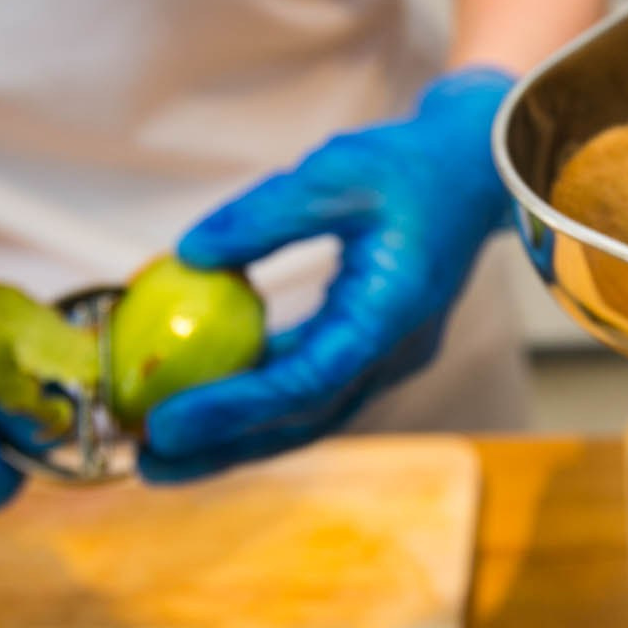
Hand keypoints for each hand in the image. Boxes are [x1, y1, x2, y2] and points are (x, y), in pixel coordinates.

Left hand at [138, 66, 517, 482]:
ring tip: (162, 452)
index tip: (165, 421)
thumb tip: (187, 254)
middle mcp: (394, 352)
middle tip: (147, 464)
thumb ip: (264, 214)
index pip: (304, 382)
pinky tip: (206, 402)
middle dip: (224, 450)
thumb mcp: (337, 171)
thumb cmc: (415, 163)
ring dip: (236, 438)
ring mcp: (389, 357)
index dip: (233, 408)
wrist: (481, 170)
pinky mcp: (373, 348)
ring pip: (306, 417)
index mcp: (391, 316)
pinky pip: (310, 391)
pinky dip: (258, 403)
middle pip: (302, 422)